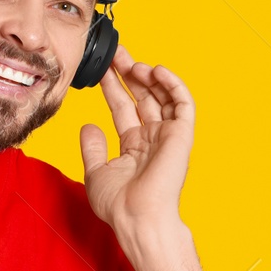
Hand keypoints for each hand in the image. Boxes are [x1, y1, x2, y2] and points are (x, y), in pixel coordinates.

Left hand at [78, 44, 193, 237]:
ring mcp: (168, 135)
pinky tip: (156, 70)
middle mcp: (152, 138)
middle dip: (129, 73)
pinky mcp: (182, 135)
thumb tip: (88, 126)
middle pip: (142, 96)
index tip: (102, 68)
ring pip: (162, 95)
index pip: (123, 107)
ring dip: (148, 76)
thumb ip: (93, 147)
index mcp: (134, 146)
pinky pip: (183, 103)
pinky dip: (172, 84)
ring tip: (131, 63)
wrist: (137, 217)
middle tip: (116, 53)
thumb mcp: (96, 171)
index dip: (113, 86)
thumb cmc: (119, 204)